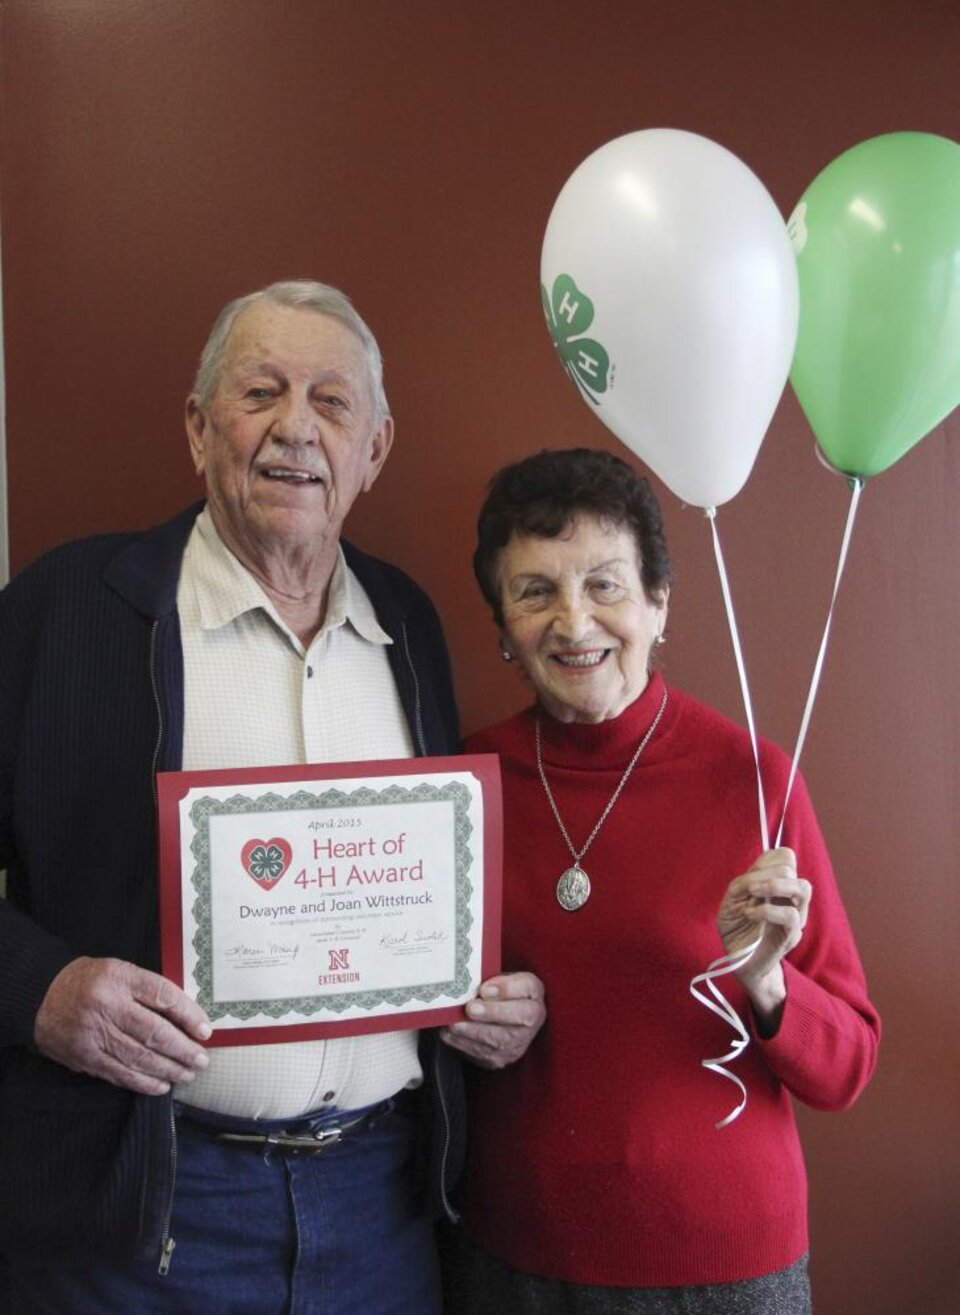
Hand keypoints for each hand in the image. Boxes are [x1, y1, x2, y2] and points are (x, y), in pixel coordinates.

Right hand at [34, 957, 211, 1095]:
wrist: (40, 995)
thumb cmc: (90, 982)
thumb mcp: (119, 971)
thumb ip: (148, 989)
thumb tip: (185, 1016)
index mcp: (119, 978)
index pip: (162, 995)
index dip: (188, 1014)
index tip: (205, 1030)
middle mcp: (107, 1005)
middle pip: (153, 1031)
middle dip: (182, 1049)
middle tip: (201, 1060)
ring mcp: (94, 1034)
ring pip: (139, 1057)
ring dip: (168, 1069)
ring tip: (188, 1074)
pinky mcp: (85, 1057)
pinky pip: (119, 1073)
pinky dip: (143, 1082)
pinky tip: (161, 1086)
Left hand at [440, 971, 545, 1069]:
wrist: (497, 1020)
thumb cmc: (496, 993)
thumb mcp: (498, 977)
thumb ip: (491, 977)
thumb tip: (475, 986)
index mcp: (533, 993)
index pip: (528, 987)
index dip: (507, 988)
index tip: (485, 988)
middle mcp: (531, 1020)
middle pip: (518, 1017)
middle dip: (491, 1013)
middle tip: (470, 1008)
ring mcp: (516, 1044)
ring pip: (498, 1040)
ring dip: (472, 1032)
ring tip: (454, 1023)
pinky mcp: (498, 1059)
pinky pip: (481, 1053)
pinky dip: (462, 1043)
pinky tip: (451, 1033)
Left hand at [716, 848, 812, 1026]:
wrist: (739, 962)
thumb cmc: (736, 928)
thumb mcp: (732, 900)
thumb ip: (743, 883)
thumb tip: (756, 875)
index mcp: (778, 885)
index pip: (786, 856)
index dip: (766, 859)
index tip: (749, 875)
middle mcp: (790, 898)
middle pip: (791, 868)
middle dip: (765, 872)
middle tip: (747, 888)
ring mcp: (795, 916)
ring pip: (803, 887)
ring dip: (774, 885)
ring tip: (753, 893)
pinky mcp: (791, 936)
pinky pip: (791, 916)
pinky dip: (767, 910)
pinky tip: (750, 914)